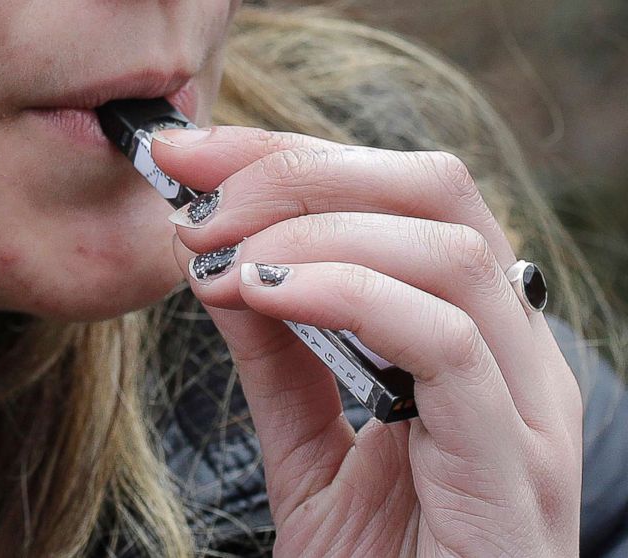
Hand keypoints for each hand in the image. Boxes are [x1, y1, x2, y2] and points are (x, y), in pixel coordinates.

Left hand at [151, 126, 582, 556]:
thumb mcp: (309, 445)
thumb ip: (278, 353)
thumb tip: (222, 261)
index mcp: (468, 333)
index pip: (397, 195)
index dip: (290, 157)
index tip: (189, 158)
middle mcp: (512, 352)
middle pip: (433, 191)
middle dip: (300, 172)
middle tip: (198, 201)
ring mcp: (525, 404)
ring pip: (445, 247)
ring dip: (311, 229)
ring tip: (219, 256)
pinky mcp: (514, 462)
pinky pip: (445, 340)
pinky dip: (346, 293)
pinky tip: (264, 295)